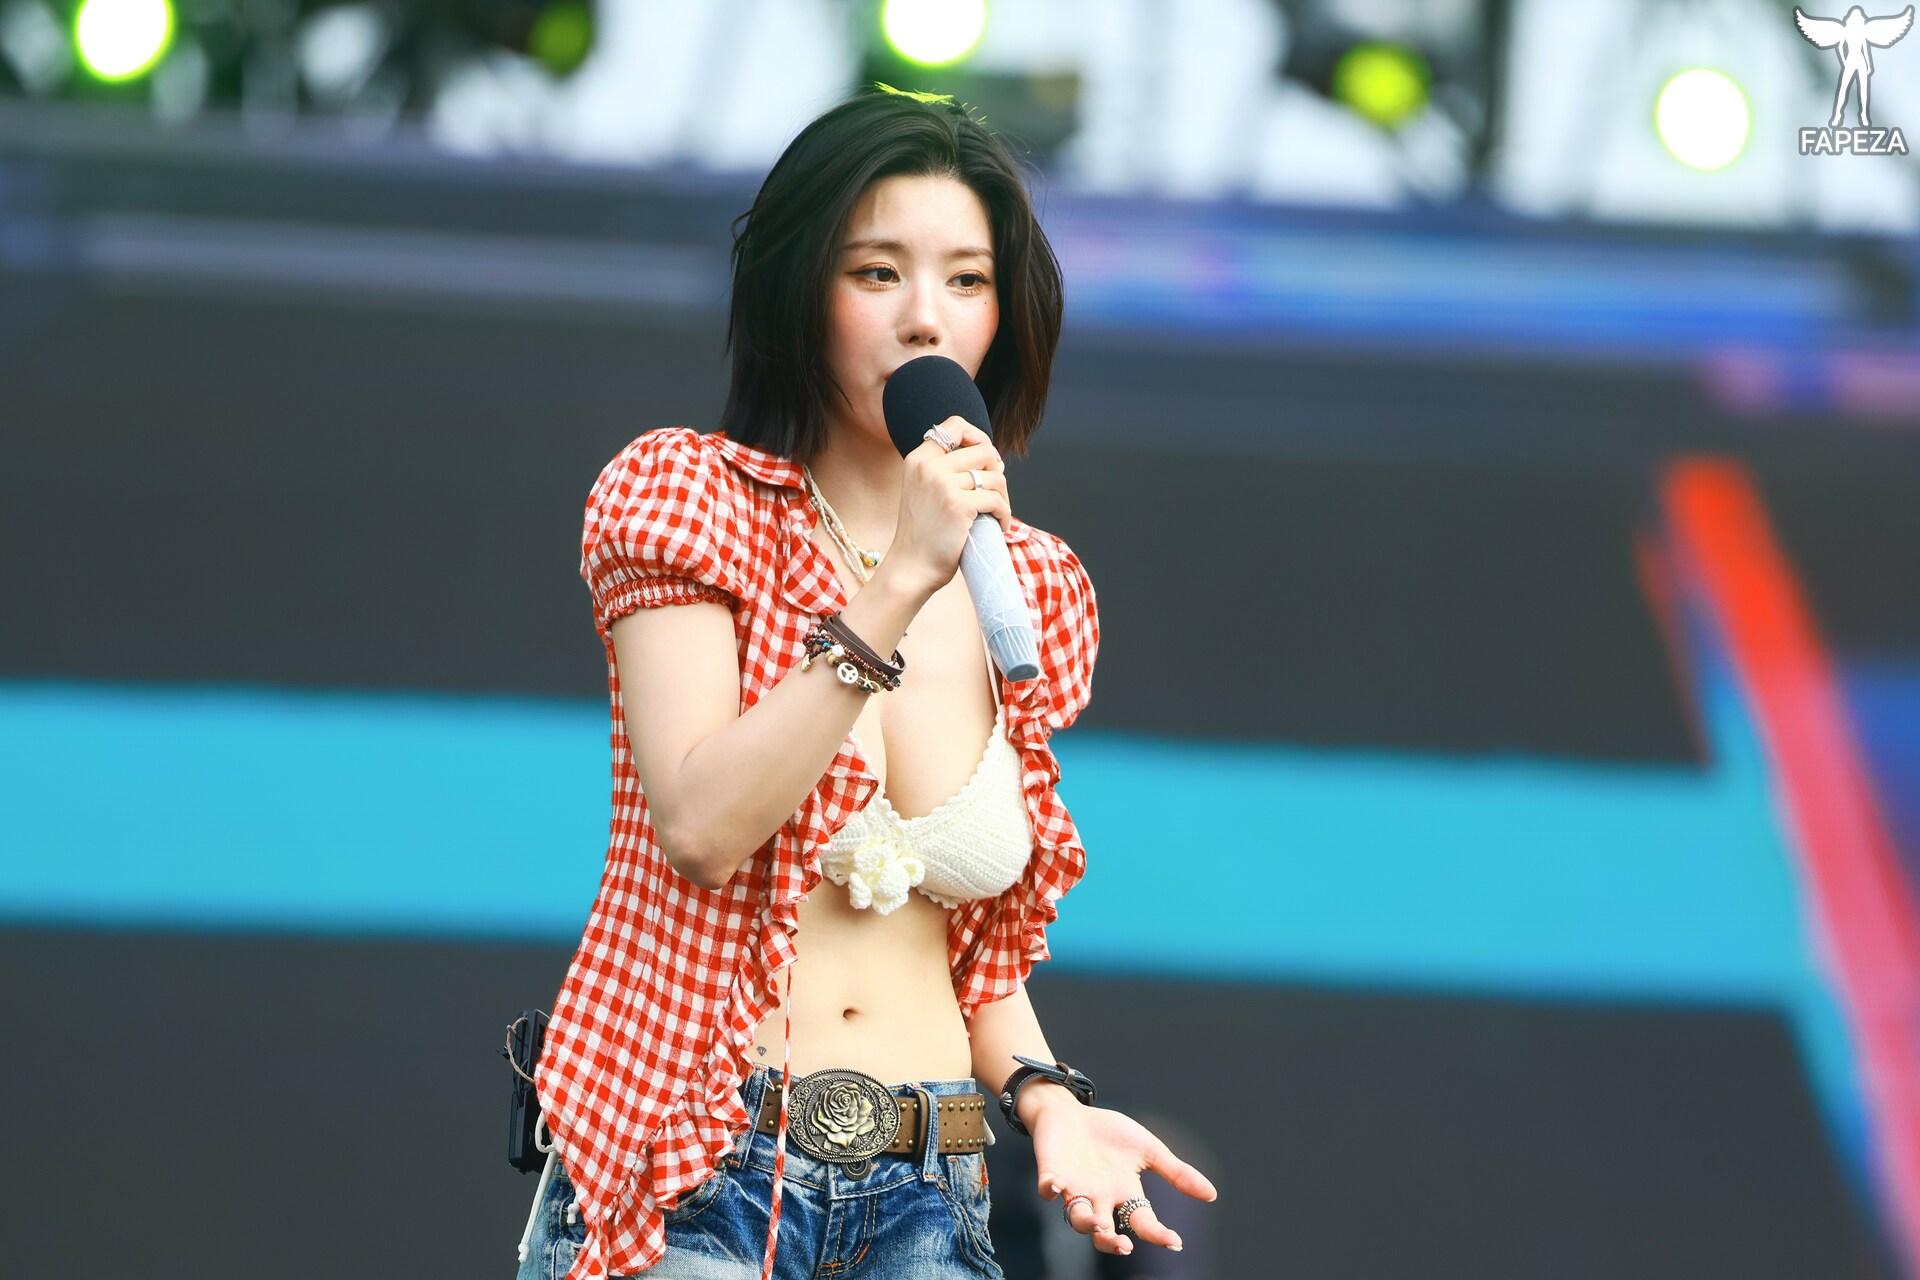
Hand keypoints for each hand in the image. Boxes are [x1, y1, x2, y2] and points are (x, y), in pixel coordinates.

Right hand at [889, 416, 1010, 595]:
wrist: (911, 568)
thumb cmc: (922, 535)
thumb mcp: (923, 491)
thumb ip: (944, 471)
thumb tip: (991, 458)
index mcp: (918, 459)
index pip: (954, 425)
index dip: (978, 436)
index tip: (986, 459)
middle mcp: (929, 467)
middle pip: (983, 450)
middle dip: (997, 471)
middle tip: (995, 492)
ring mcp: (944, 485)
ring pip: (995, 476)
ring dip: (1003, 496)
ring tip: (997, 512)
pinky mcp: (959, 506)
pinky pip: (997, 500)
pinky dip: (1004, 514)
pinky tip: (999, 526)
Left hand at [1029, 1094, 1218, 1256]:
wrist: (1073, 1113)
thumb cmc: (1110, 1134)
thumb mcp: (1149, 1150)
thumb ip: (1176, 1173)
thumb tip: (1212, 1195)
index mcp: (1124, 1194)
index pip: (1143, 1221)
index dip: (1157, 1234)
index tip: (1174, 1242)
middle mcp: (1099, 1199)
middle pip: (1104, 1231)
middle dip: (1112, 1241)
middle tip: (1124, 1246)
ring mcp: (1075, 1189)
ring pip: (1076, 1218)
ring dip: (1085, 1223)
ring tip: (1097, 1223)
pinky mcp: (1052, 1173)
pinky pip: (1048, 1188)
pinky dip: (1051, 1189)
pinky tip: (1057, 1186)